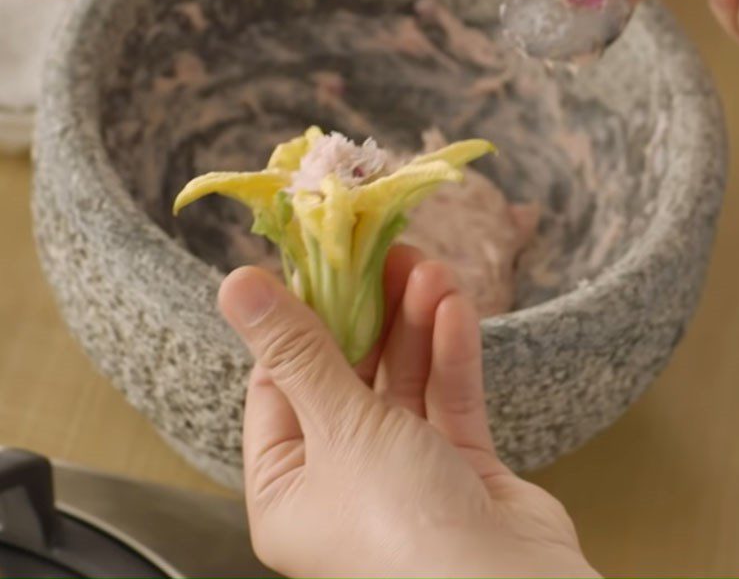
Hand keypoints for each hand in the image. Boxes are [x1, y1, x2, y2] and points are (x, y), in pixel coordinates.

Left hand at [218, 247, 597, 577]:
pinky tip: (455, 307)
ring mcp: (405, 472)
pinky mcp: (460, 466)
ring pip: (403, 381)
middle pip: (347, 376)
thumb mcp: (338, 426)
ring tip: (428, 268)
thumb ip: (297, 349)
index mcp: (289, 485)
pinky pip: (448, 399)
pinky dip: (451, 353)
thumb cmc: (400, 526)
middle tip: (385, 254)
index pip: (279, 384)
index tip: (318, 265)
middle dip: (370, 314)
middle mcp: (342, 479)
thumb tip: (237, 285)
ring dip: (416, 323)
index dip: (298, 321)